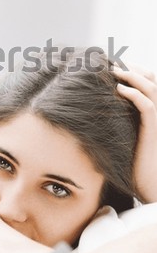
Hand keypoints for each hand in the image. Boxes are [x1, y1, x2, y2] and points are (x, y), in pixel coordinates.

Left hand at [112, 63, 156, 202]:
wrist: (151, 189)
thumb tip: (100, 109)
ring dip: (132, 75)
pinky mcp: (154, 132)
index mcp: (156, 113)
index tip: (116, 65)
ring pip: (152, 88)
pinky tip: (119, 90)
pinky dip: (134, 94)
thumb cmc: (136, 166)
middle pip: (154, 79)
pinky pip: (147, 106)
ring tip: (114, 71)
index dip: (136, 71)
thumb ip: (121, 120)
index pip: (151, 82)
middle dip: (134, 68)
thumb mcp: (128, 137)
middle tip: (114, 64)